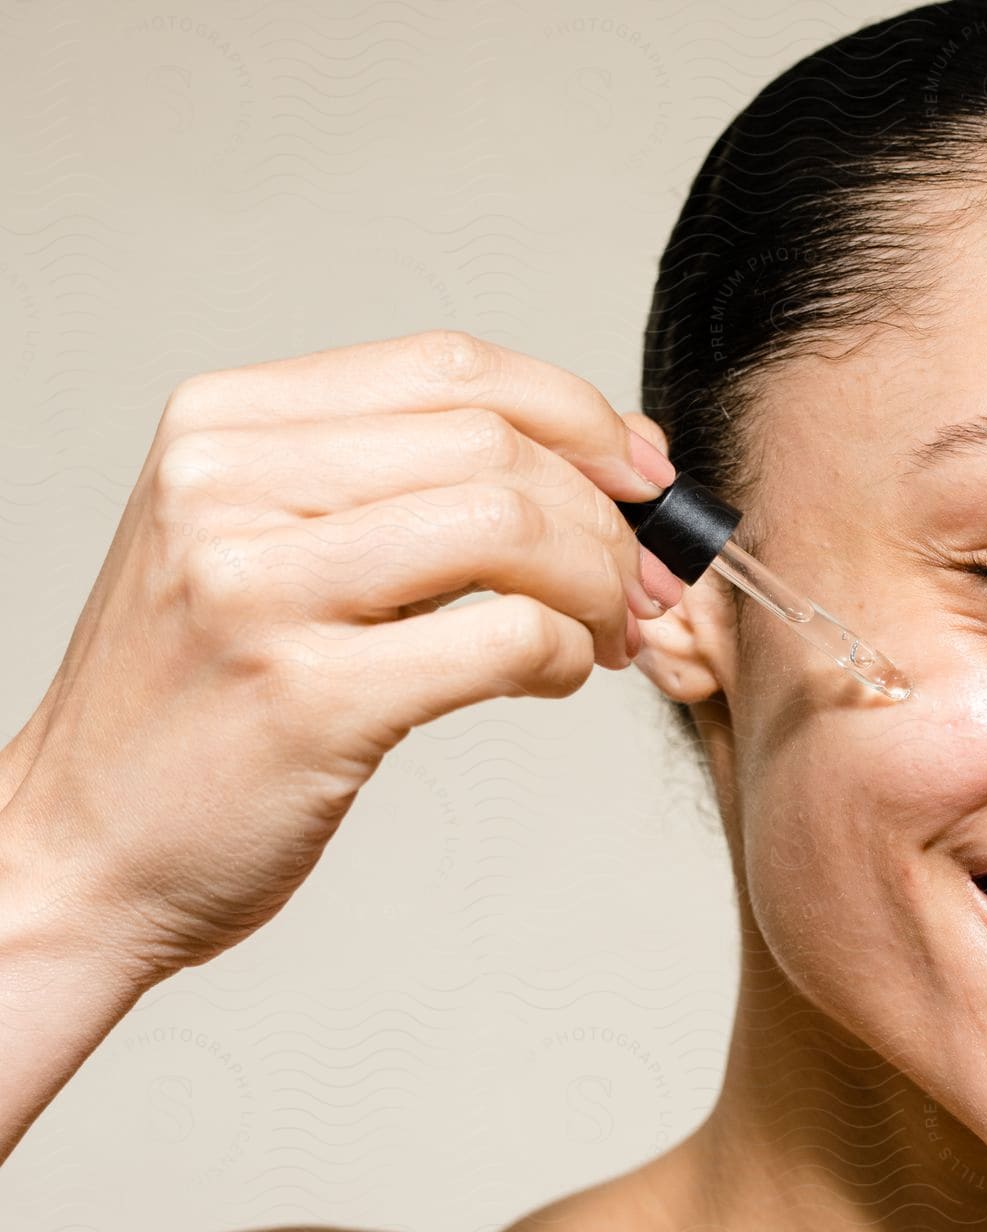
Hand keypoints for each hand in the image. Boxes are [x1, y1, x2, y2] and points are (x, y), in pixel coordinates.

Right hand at [0, 329, 685, 980]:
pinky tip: (552, 676)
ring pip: (509, 527)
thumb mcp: (261, 547)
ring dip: (598, 582)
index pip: (450, 366)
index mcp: (225, 427)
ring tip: (605, 632)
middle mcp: (227, 486)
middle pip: (496, 443)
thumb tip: (601, 460)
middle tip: (645, 580)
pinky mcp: (306, 696)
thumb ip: (400, 486)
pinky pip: (504, 637)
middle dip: (608, 514)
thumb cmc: (198, 705)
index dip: (579, 414)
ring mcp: (259, 589)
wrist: (80, 850)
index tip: (640, 475)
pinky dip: (564, 655)